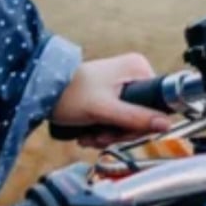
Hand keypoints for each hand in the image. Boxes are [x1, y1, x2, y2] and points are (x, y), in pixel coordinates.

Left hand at [52, 53, 172, 147]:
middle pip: (143, 116)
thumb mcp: (104, 110)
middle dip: (120, 133)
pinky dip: (103, 130)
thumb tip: (166, 124)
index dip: (142, 125)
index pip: (159, 105)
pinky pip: (117, 119)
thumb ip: (135, 118)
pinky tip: (87, 134)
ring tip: (89, 136)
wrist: (39, 92)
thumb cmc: (68, 94)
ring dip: (109, 135)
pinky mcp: (110, 95)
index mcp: (138, 68)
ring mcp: (122, 84)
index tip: (122, 133)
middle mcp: (133, 73)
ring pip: (128, 121)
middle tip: (100, 137)